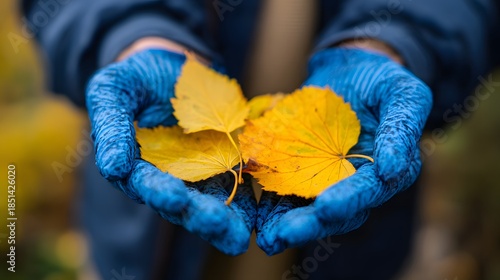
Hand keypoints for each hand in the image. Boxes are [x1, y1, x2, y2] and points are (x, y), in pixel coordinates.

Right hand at [86, 47, 255, 254]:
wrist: (174, 66)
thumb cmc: (136, 79)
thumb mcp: (112, 92)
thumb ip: (110, 127)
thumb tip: (113, 167)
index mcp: (138, 167)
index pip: (147, 184)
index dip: (159, 191)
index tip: (174, 198)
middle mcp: (170, 178)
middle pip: (184, 204)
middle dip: (199, 216)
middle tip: (215, 223)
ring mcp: (202, 174)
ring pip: (214, 203)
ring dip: (226, 221)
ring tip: (239, 237)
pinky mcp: (228, 163)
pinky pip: (240, 185)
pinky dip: (249, 203)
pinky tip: (260, 219)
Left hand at [256, 46, 431, 254]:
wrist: (348, 72)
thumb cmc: (381, 81)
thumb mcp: (403, 94)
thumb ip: (401, 128)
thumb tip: (394, 168)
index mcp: (386, 172)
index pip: (367, 190)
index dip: (349, 199)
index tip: (326, 208)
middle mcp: (354, 183)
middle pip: (334, 212)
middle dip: (310, 224)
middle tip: (286, 235)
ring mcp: (324, 179)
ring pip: (306, 208)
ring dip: (285, 224)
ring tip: (268, 239)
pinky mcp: (298, 170)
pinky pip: (283, 191)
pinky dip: (270, 206)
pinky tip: (256, 220)